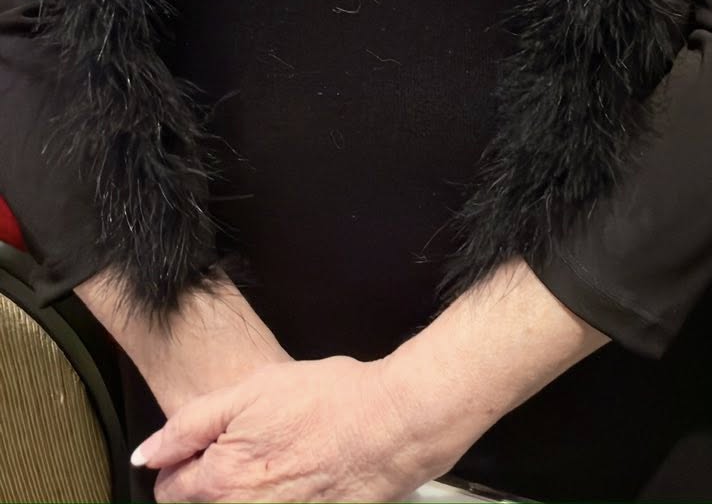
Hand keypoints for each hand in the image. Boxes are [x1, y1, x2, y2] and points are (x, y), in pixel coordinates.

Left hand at [134, 356, 454, 503]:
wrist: (394, 426)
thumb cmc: (330, 402)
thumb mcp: (251, 390)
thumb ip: (189, 424)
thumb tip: (146, 455)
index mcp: (217, 484)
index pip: (169, 491)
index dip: (186, 460)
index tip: (212, 442)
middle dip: (213, 481)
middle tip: (252, 448)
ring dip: (242, 492)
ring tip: (278, 462)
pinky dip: (275, 495)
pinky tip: (299, 478)